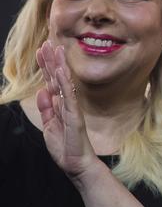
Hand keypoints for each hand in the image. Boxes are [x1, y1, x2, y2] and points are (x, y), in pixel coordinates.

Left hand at [36, 41, 98, 183]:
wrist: (75, 164)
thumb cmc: (65, 147)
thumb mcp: (49, 126)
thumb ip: (46, 109)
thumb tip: (42, 91)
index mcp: (59, 106)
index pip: (51, 81)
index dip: (46, 66)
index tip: (43, 50)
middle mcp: (66, 103)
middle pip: (57, 78)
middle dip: (52, 60)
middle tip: (48, 42)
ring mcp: (71, 108)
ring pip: (63, 83)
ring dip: (59, 66)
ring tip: (55, 50)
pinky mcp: (74, 115)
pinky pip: (68, 96)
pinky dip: (64, 83)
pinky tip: (61, 71)